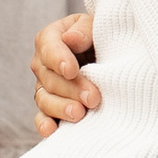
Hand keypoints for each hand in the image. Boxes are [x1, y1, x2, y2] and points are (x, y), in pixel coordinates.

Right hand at [30, 11, 98, 137]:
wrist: (114, 58)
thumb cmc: (103, 37)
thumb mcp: (97, 26)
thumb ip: (84, 30)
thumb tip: (70, 38)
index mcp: (51, 39)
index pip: (48, 48)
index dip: (58, 59)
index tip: (72, 70)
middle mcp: (43, 64)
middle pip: (49, 78)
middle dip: (71, 88)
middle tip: (93, 98)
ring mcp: (46, 88)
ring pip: (45, 99)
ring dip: (61, 108)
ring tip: (79, 114)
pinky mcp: (51, 109)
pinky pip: (43, 118)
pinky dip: (45, 125)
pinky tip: (52, 131)